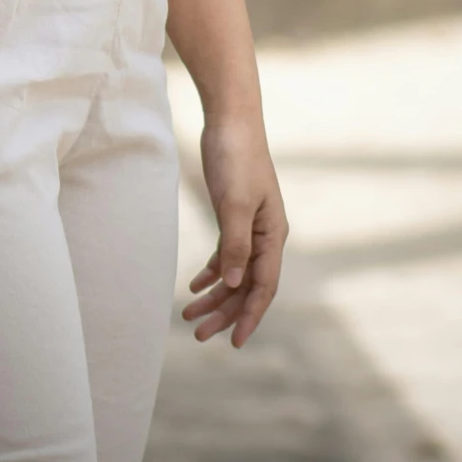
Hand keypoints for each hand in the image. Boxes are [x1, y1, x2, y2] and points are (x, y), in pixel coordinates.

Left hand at [182, 114, 287, 347]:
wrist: (231, 119)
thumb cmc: (237, 157)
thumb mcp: (235, 202)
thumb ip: (235, 244)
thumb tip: (233, 284)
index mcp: (272, 235)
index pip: (264, 286)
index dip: (249, 315)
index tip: (234, 342)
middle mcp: (265, 236)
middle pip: (247, 285)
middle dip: (225, 312)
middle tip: (199, 335)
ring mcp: (250, 226)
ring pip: (234, 273)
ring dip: (214, 296)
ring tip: (189, 317)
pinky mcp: (233, 215)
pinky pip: (225, 255)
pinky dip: (211, 271)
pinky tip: (194, 286)